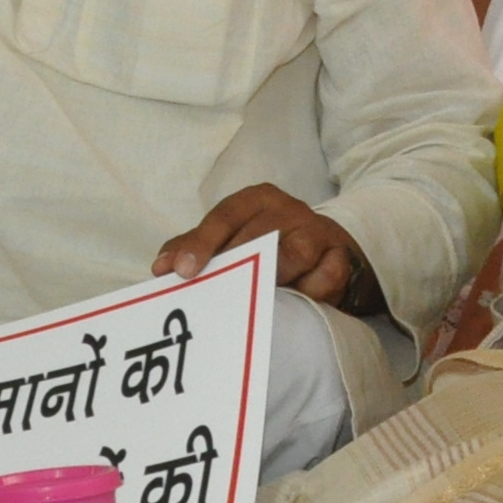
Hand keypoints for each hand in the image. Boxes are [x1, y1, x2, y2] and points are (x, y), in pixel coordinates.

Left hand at [156, 183, 386, 315]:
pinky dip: (310, 291)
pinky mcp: (342, 257)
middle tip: (213, 295)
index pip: (224, 216)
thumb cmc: (269, 246)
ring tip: (254, 299)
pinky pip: (327, 276)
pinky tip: (297, 303)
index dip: (201, 243)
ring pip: (296, 251)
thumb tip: (161, 269)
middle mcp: (288, 210)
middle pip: (258, 234)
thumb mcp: (231, 239)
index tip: (182, 272)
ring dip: (275, 275)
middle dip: (235, 265)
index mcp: (256, 200)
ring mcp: (318, 232)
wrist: (329, 251)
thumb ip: (195, 249)